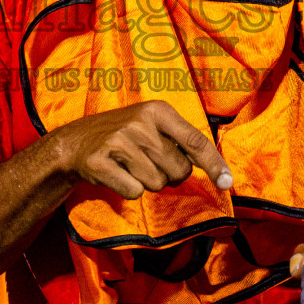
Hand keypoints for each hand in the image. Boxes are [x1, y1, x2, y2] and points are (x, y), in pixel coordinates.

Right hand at [53, 99, 231, 199]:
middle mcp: (140, 123)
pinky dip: (128, 189)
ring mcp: (118, 142)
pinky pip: (134, 192)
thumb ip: (184, 143)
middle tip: (147, 161)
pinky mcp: (99, 162)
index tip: (228, 183)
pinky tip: (116, 174)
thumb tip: (222, 174)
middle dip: (169, 174)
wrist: (74, 142)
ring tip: (129, 165)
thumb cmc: (125, 136)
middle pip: (179, 170)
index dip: (214, 165)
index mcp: (158, 111)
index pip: (195, 141)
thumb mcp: (153, 126)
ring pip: (157, 184)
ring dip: (147, 182)